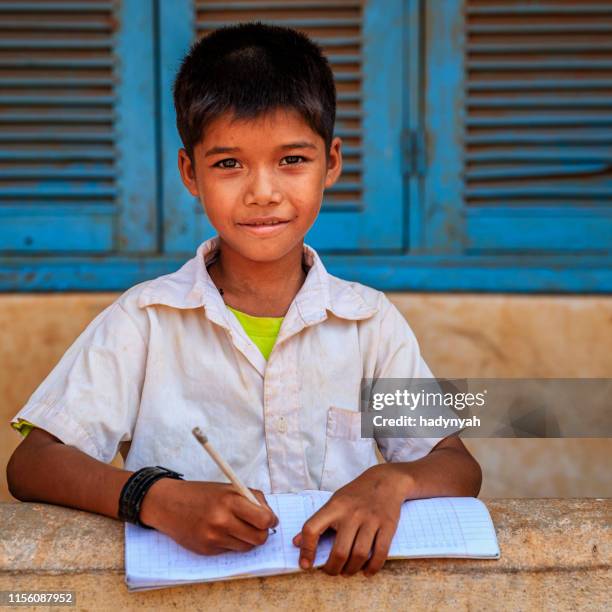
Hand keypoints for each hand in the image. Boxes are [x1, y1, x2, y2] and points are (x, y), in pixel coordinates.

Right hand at [140, 479, 277, 554]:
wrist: (169, 504)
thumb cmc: (202, 494)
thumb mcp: (229, 488)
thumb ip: (252, 500)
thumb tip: (270, 518)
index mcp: (231, 500)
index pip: (264, 519)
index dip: (270, 520)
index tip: (270, 519)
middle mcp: (222, 520)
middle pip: (259, 538)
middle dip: (262, 533)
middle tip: (256, 526)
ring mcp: (214, 537)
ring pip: (246, 547)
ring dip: (246, 539)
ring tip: (236, 526)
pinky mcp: (207, 550)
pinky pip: (230, 550)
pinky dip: (230, 543)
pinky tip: (219, 531)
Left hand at [292, 463, 410, 575]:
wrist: (385, 480)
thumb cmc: (356, 494)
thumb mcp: (334, 501)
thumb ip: (317, 522)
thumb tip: (297, 542)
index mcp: (334, 506)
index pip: (312, 529)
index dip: (306, 550)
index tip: (306, 564)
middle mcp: (352, 513)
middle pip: (339, 552)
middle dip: (332, 569)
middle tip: (332, 571)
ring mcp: (371, 520)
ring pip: (359, 555)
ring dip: (351, 570)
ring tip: (347, 571)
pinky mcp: (387, 526)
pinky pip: (380, 553)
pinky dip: (372, 567)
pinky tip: (366, 571)